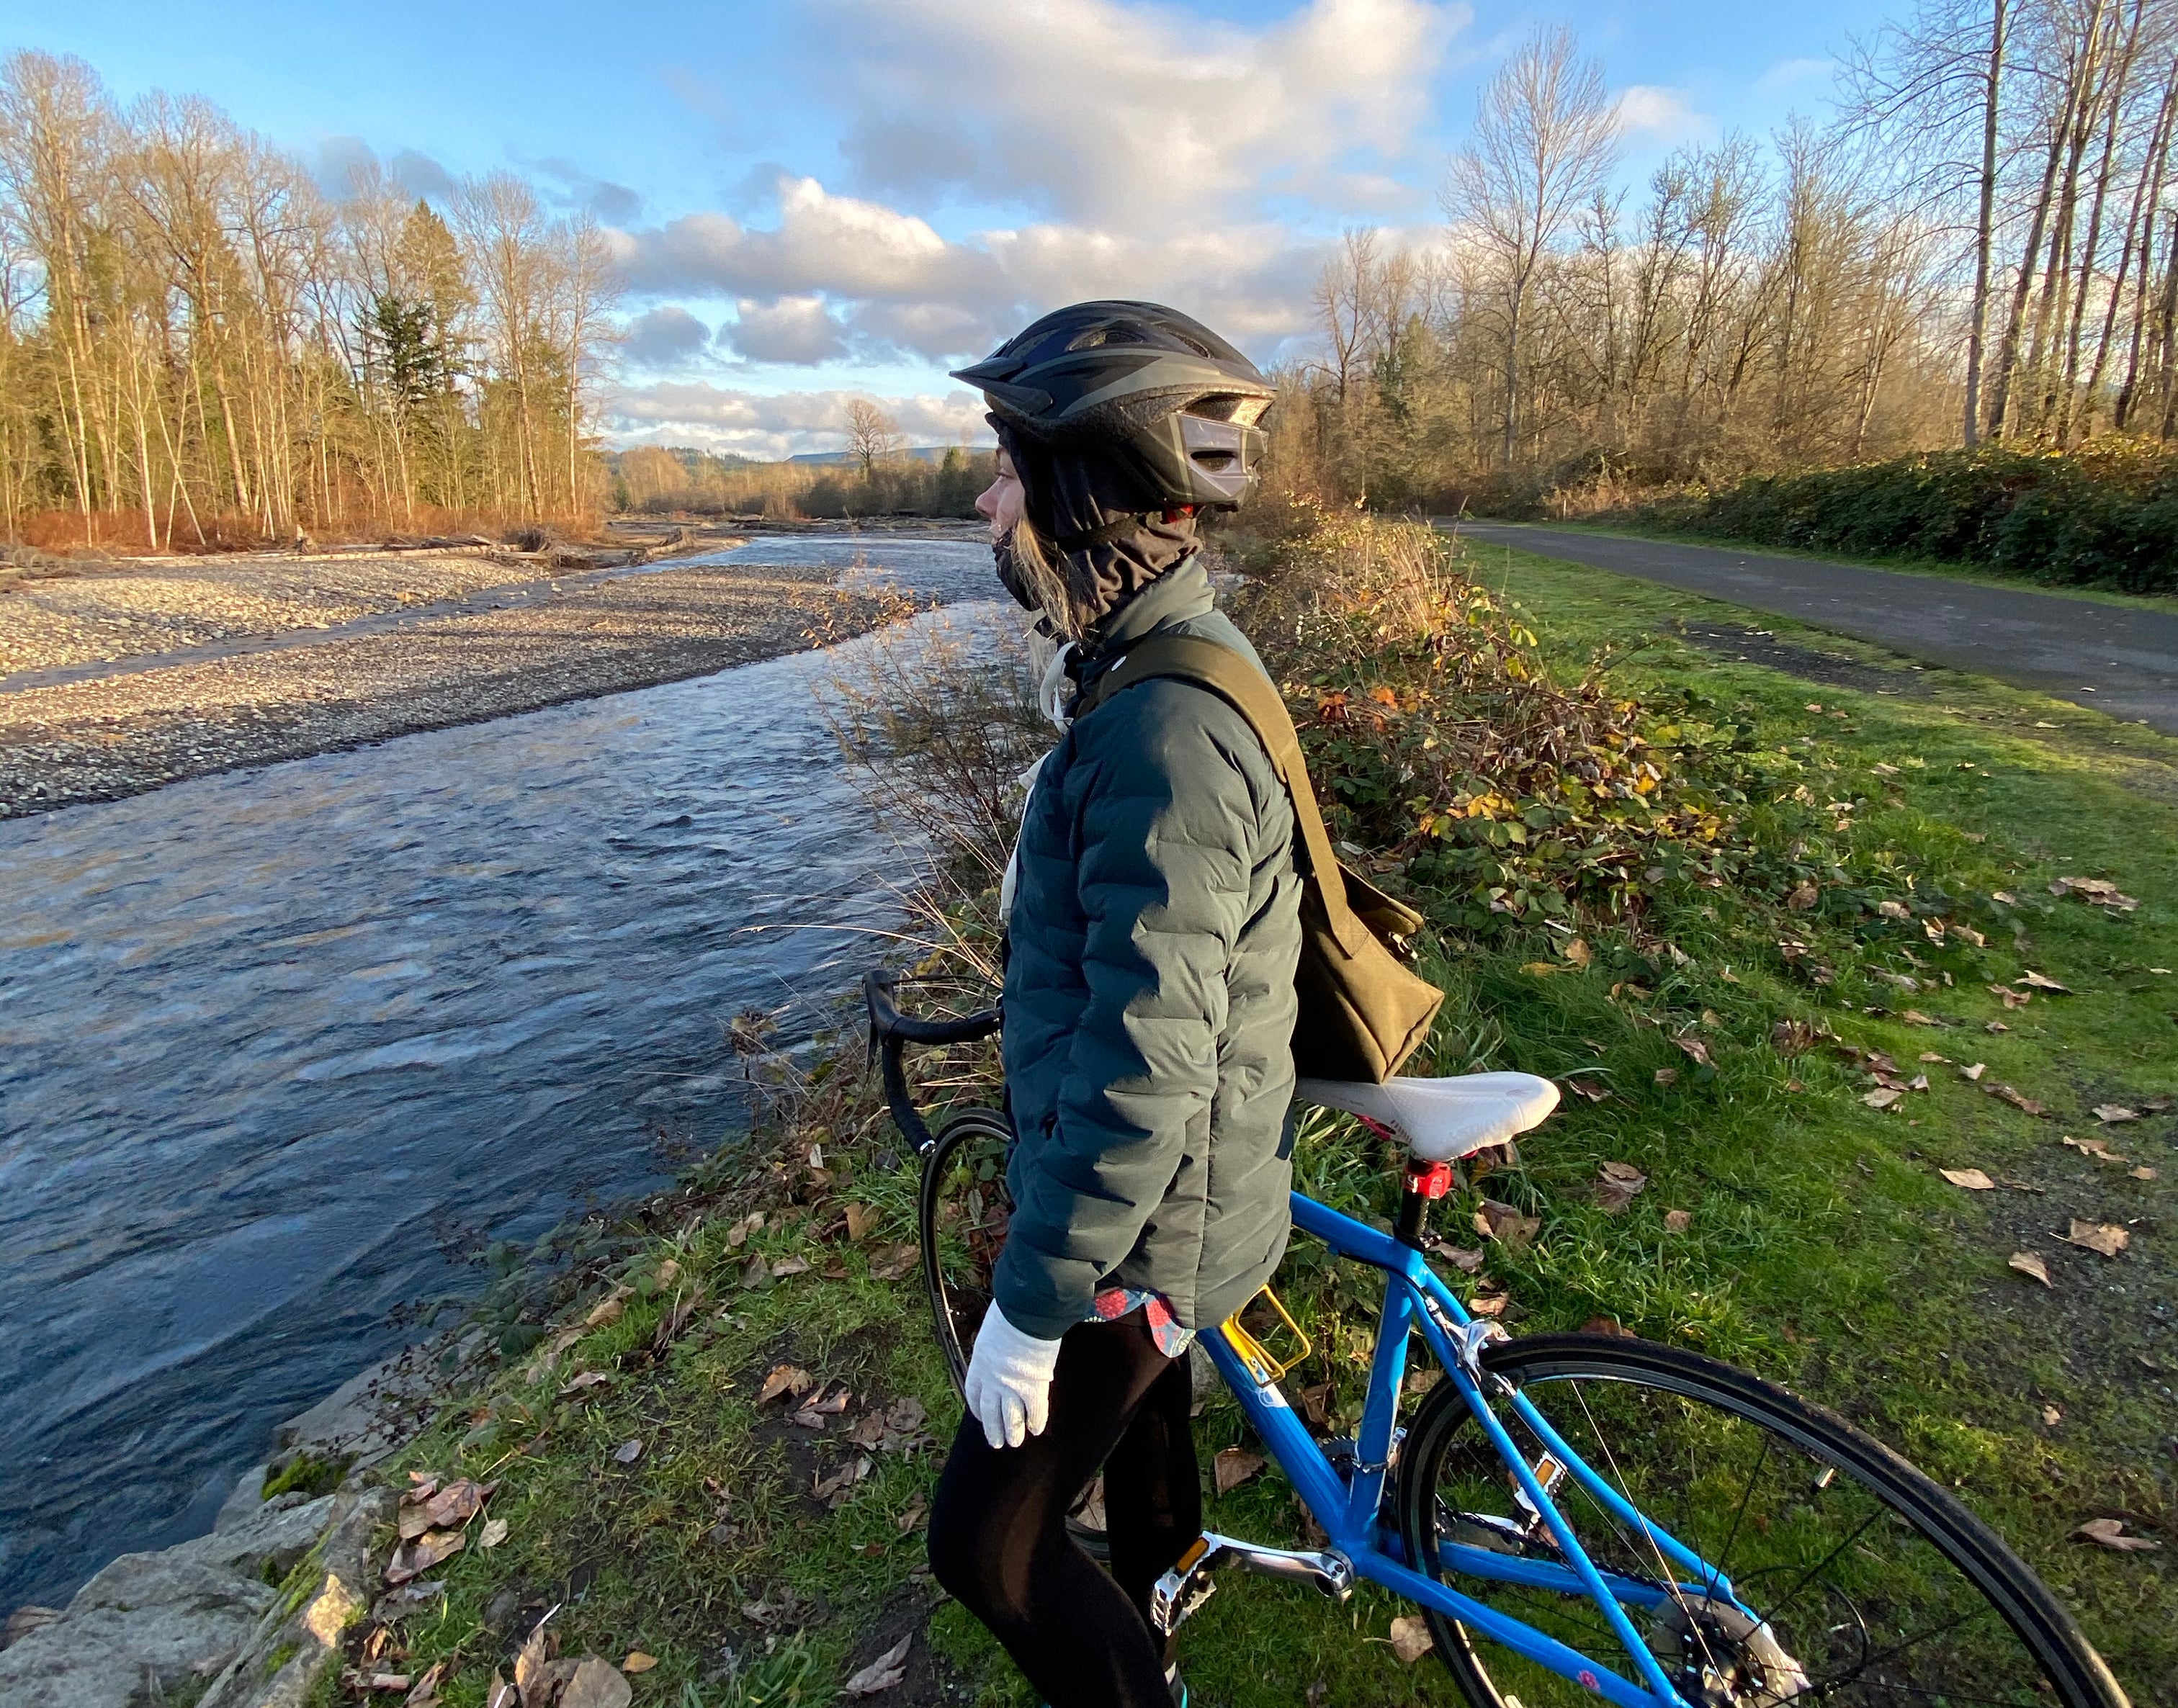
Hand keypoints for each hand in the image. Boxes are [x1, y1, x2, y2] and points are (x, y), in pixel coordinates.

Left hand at [963, 1304, 1062, 1448]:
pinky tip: (1037, 1429)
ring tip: (1015, 1442)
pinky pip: (1034, 1410)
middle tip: (996, 1443)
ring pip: (1010, 1416)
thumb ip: (995, 1342)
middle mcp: (992, 1380)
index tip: (979, 1415)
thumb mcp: (992, 1329)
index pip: (974, 1392)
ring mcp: (1012, 1386)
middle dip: (993, 1428)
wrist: (1025, 1315)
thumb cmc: (1009, 1313)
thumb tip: (1001, 1337)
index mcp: (980, 1364)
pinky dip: (1036, 1420)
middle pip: (990, 1410)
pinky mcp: (1033, 1387)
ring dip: (1012, 1431)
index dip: (976, 1406)